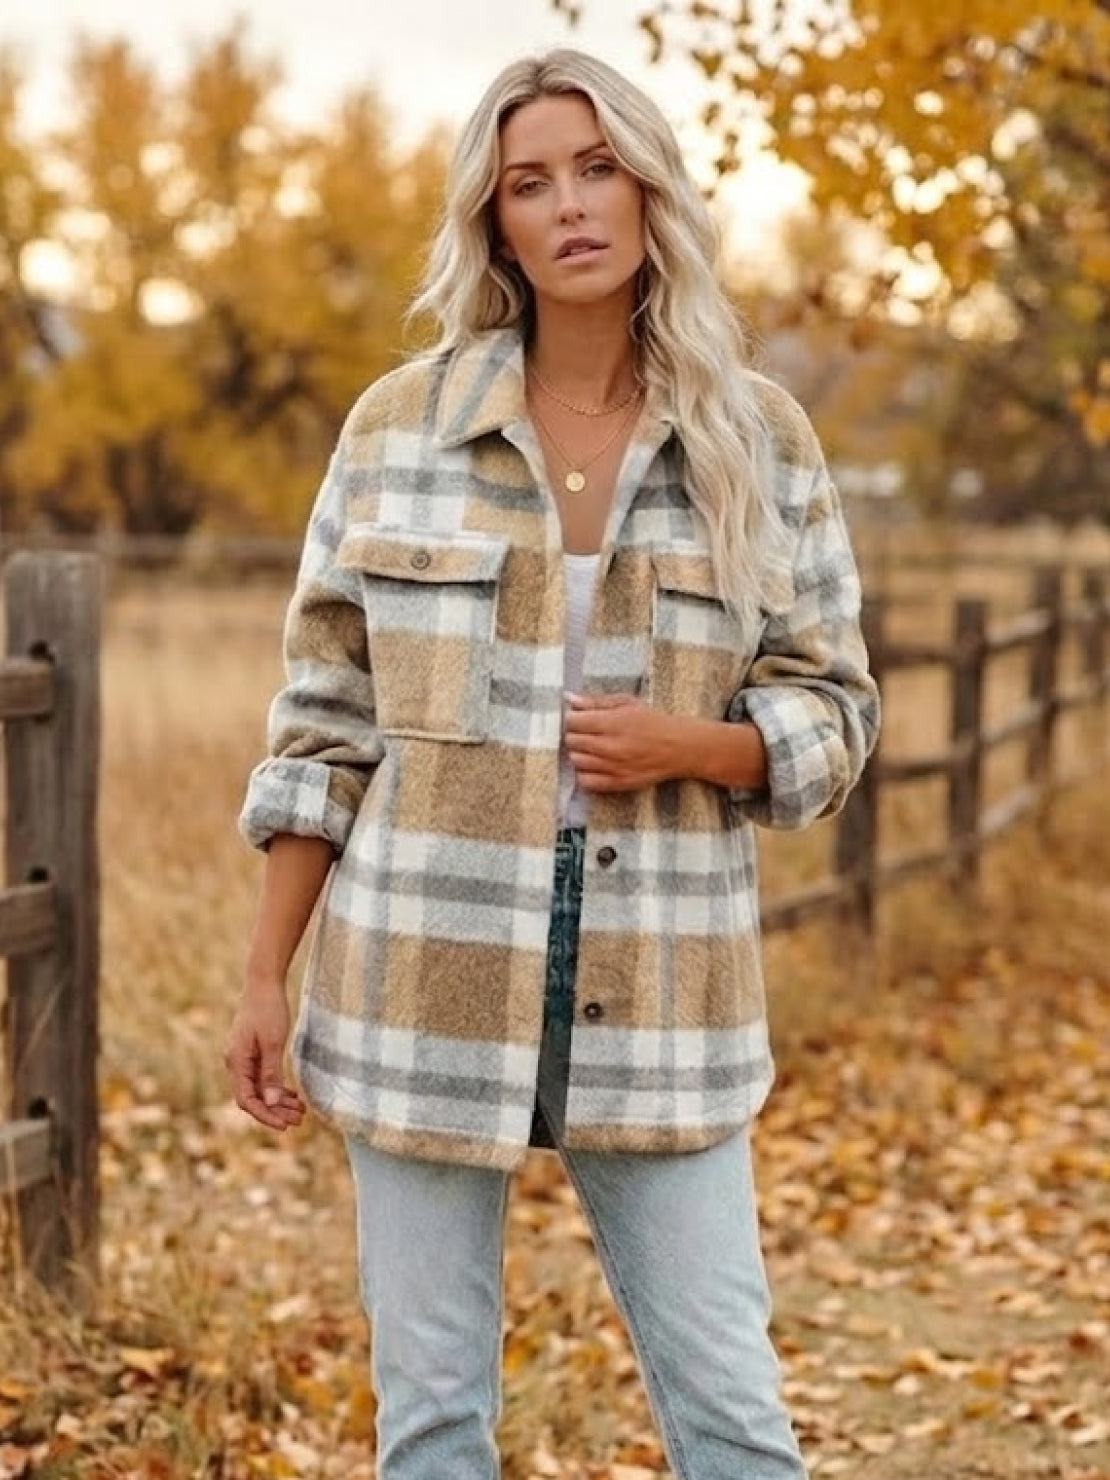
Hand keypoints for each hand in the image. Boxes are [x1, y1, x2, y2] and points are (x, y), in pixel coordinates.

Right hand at [223, 984, 305, 1131]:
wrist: (264, 983)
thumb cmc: (268, 1009)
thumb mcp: (274, 1042)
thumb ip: (272, 1073)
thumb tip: (272, 1103)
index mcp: (236, 1062)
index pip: (247, 1100)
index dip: (265, 1116)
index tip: (285, 1126)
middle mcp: (236, 1063)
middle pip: (254, 1097)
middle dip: (275, 1111)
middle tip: (299, 1120)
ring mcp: (243, 1058)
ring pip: (260, 1088)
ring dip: (278, 1101)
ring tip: (300, 1111)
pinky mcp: (252, 1052)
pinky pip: (262, 1077)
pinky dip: (277, 1088)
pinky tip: (293, 1095)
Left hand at [563, 691, 682, 792]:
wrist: (680, 747)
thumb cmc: (654, 721)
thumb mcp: (627, 703)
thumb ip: (596, 701)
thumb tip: (568, 699)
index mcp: (613, 722)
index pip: (572, 722)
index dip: (573, 718)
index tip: (580, 719)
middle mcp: (610, 746)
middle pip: (571, 741)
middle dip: (575, 734)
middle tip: (587, 733)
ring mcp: (613, 767)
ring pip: (575, 761)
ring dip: (580, 753)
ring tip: (592, 748)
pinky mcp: (618, 783)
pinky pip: (585, 782)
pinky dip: (585, 773)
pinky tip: (595, 765)